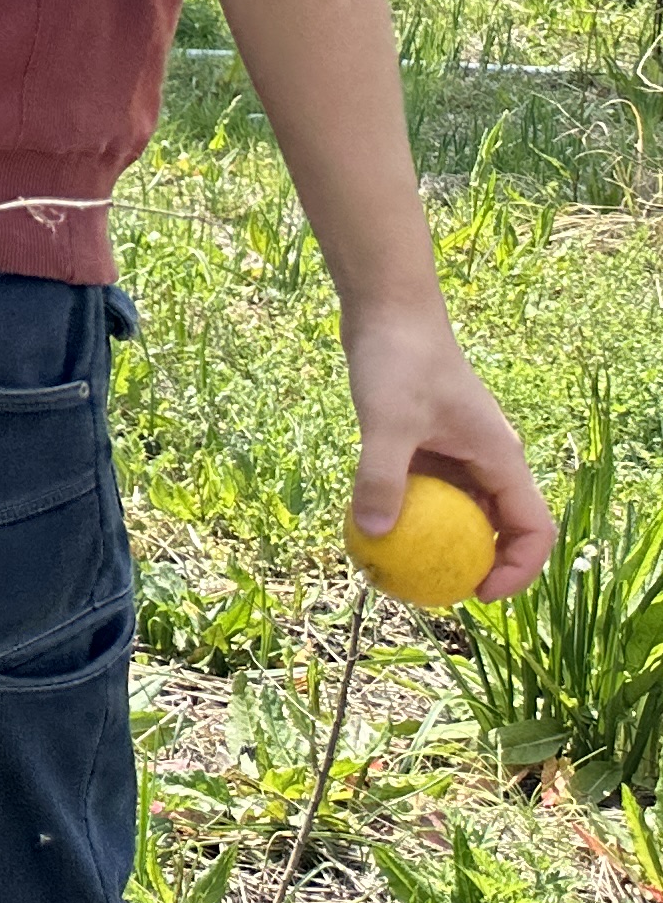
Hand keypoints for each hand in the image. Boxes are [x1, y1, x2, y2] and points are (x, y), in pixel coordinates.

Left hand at [346, 305, 555, 597]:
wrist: (388, 309)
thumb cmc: (397, 359)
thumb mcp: (386, 422)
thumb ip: (381, 478)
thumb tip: (371, 533)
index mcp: (500, 457)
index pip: (531, 528)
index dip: (517, 569)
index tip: (477, 593)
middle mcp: (488, 457)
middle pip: (499, 525)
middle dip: (477, 562)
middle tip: (434, 589)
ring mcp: (459, 449)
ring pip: (462, 507)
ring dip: (440, 537)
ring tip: (401, 564)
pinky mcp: (429, 439)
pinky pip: (430, 487)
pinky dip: (412, 508)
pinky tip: (374, 523)